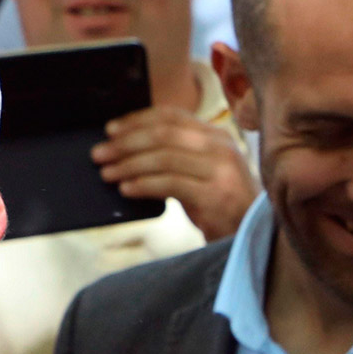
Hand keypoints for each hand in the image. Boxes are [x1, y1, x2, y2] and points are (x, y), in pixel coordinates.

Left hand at [91, 105, 256, 241]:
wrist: (252, 237)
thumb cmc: (220, 206)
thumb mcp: (201, 172)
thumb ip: (176, 156)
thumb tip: (129, 148)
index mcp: (217, 135)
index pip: (171, 116)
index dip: (137, 120)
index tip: (111, 130)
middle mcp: (221, 147)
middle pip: (163, 135)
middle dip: (126, 143)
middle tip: (100, 153)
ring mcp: (221, 171)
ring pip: (164, 158)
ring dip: (129, 165)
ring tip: (107, 173)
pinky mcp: (216, 196)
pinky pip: (170, 184)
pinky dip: (143, 185)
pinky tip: (126, 189)